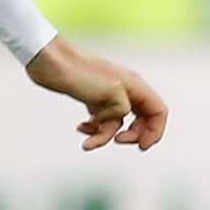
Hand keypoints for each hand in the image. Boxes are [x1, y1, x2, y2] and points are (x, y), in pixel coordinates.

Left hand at [26, 37, 167, 150]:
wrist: (51, 63)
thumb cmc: (80, 73)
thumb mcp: (110, 92)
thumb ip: (123, 110)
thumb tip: (118, 121)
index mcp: (134, 86)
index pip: (158, 111)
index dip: (155, 131)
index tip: (141, 146)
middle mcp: (126, 91)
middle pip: (142, 120)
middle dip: (132, 135)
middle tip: (118, 141)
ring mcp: (109, 96)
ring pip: (117, 124)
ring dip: (104, 136)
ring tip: (88, 141)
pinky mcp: (94, 101)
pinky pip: (101, 122)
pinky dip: (93, 130)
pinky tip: (81, 128)